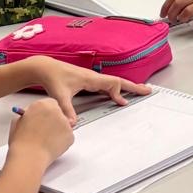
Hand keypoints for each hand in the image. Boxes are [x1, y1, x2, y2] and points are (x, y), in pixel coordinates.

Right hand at [7, 98, 73, 162]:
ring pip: (63, 125)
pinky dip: (61, 141)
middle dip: (53, 121)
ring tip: (45, 141)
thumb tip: (32, 115)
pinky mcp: (71, 135)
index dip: (45, 112)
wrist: (29, 156)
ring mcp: (65, 123)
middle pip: (58, 112)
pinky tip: (51, 146)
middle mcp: (55, 111)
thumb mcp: (18, 121)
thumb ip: (28, 115)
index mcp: (41, 105)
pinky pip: (67, 137)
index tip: (43, 118)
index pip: (49, 103)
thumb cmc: (21, 142)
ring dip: (57, 131)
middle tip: (45, 132)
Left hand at [24, 56, 150, 124]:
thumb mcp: (60, 96)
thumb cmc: (53, 78)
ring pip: (113, 83)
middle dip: (133, 86)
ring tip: (139, 92)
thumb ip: (67, 110)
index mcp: (91, 79)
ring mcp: (92, 79)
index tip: (124, 103)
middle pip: (118, 81)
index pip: (112, 83)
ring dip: (126, 87)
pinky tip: (117, 96)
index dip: (120, 93)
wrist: (44, 68)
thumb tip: (72, 124)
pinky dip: (115, 90)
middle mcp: (94, 77)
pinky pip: (106, 86)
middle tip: (148, 91)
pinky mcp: (88, 81)